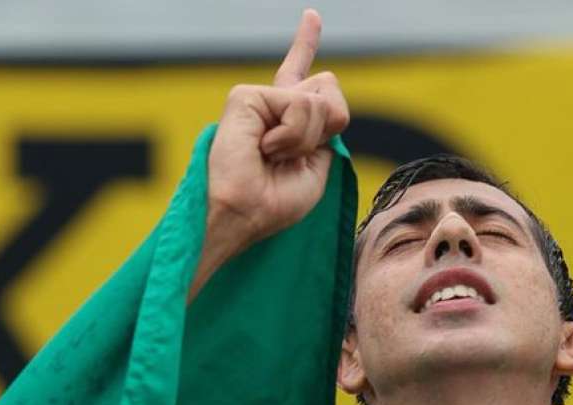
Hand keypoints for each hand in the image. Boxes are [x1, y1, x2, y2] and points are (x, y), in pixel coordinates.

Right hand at [191, 9, 349, 297]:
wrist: (242, 216)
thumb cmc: (273, 204)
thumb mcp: (315, 170)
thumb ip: (324, 134)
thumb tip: (322, 100)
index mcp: (287, 123)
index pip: (303, 81)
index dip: (306, 45)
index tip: (312, 15)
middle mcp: (271, 108)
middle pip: (329, 91)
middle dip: (325, 130)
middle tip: (290, 158)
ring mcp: (258, 100)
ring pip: (318, 99)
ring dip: (306, 139)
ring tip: (273, 156)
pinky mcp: (245, 97)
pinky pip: (297, 104)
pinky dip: (291, 136)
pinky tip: (264, 149)